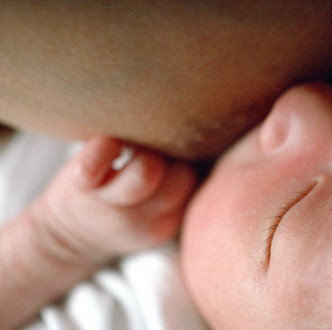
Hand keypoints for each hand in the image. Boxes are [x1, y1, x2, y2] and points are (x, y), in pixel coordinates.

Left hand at [29, 136, 195, 264]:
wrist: (66, 239)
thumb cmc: (121, 213)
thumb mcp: (157, 216)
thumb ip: (178, 191)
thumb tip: (203, 145)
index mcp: (165, 223)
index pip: (196, 187)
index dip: (189, 165)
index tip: (174, 160)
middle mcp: (141, 218)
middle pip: (181, 178)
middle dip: (175, 158)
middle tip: (158, 153)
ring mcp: (109, 203)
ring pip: (146, 170)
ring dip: (147, 151)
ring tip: (138, 148)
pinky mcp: (79, 186)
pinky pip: (95, 162)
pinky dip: (105, 146)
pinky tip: (111, 142)